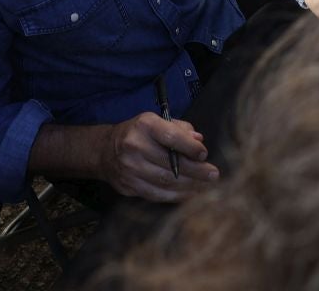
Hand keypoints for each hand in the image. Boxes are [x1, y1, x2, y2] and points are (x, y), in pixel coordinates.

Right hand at [102, 112, 216, 202]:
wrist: (105, 151)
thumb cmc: (139, 133)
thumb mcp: (157, 122)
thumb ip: (180, 128)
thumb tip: (199, 140)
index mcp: (144, 125)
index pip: (171, 137)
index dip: (190, 147)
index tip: (204, 154)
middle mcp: (135, 146)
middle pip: (170, 164)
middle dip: (196, 171)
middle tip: (213, 174)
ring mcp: (130, 168)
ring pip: (165, 182)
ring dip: (189, 186)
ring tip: (205, 187)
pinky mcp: (128, 186)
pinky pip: (156, 194)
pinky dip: (175, 196)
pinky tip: (189, 194)